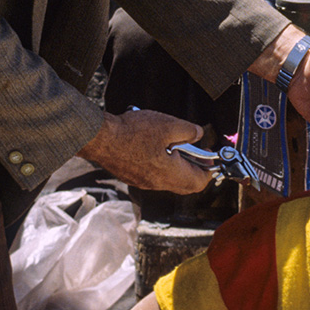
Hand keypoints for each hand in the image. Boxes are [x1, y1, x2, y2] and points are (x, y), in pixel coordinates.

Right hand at [77, 109, 212, 192]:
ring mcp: (143, 182)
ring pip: (169, 179)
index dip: (208, 169)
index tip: (209, 155)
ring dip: (176, 164)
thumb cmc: (132, 133)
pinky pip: (154, 175)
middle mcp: (158, 183)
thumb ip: (189, 131)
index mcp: (171, 174)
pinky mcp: (132, 176)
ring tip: (173, 143)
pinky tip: (154, 145)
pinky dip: (161, 164)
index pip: (199, 182)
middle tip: (195, 150)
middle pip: (185, 184)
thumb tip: (199, 134)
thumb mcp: (168, 125)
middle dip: (194, 169)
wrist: (99, 139)